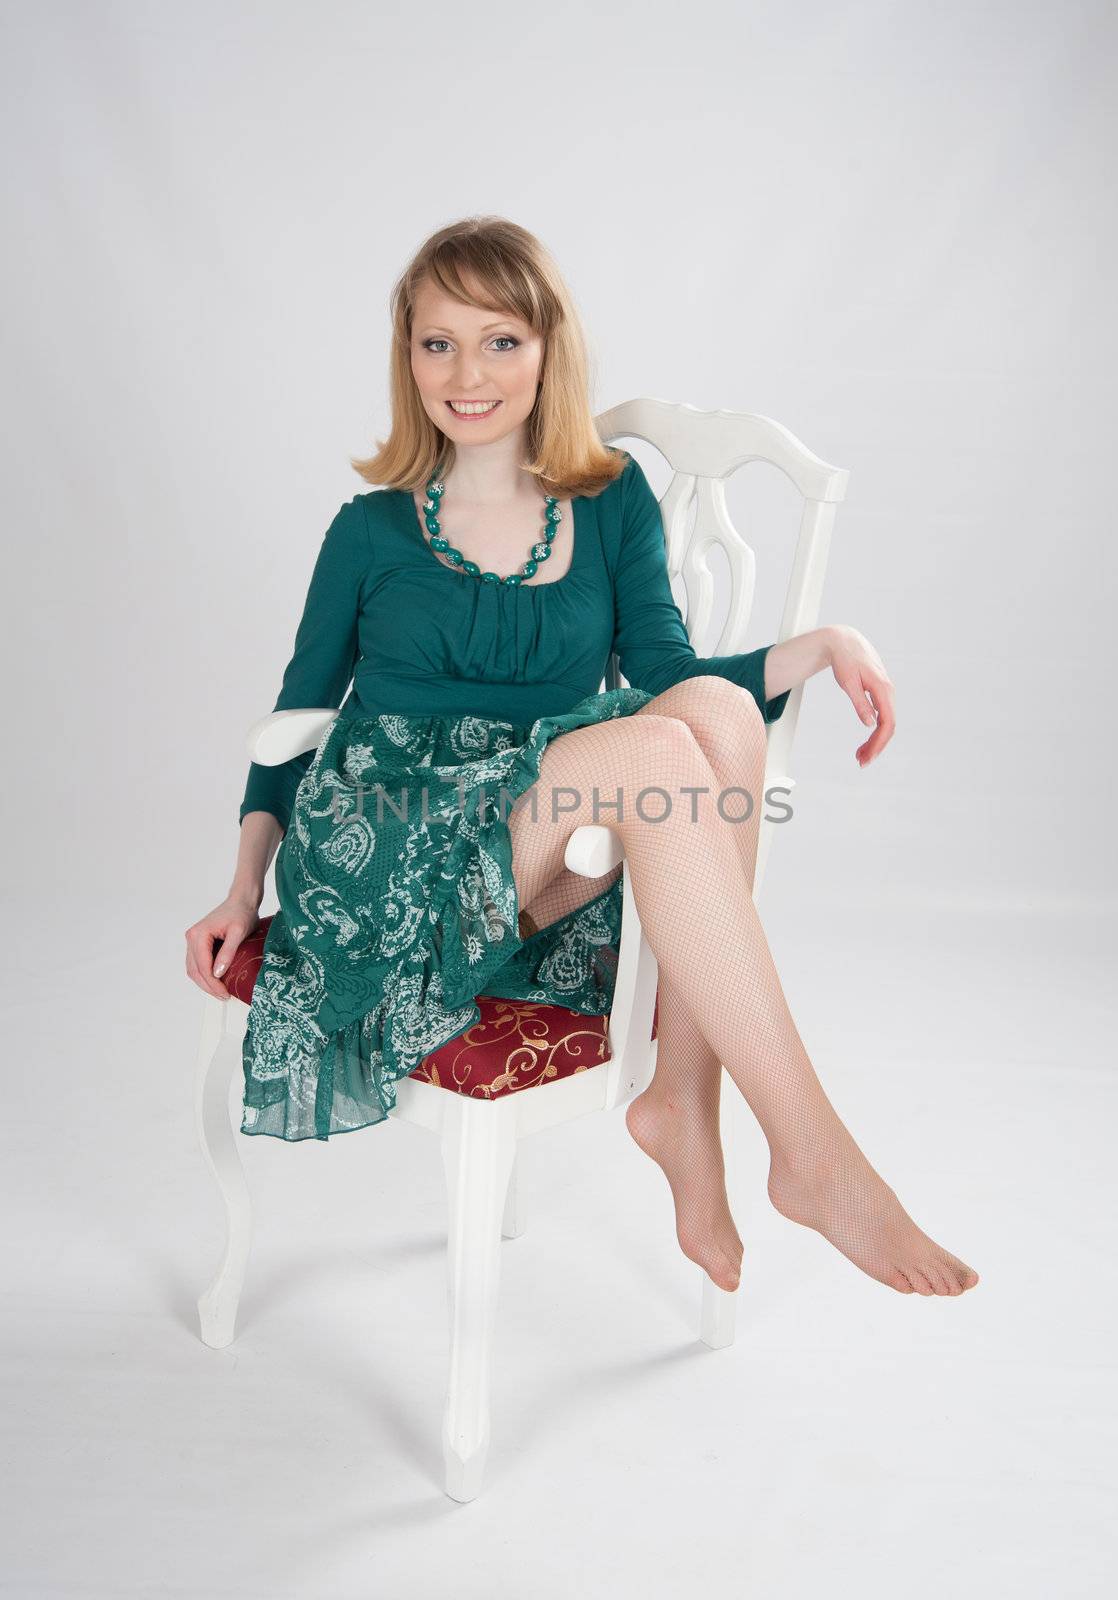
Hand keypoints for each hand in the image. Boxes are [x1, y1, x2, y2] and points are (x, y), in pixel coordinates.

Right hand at [185, 893, 261, 999]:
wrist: (241, 901)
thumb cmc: (242, 913)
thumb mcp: (238, 932)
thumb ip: (228, 952)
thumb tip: (217, 973)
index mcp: (198, 935)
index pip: (202, 967)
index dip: (213, 984)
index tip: (225, 994)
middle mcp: (192, 937)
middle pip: (195, 970)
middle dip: (208, 986)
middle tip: (223, 996)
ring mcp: (193, 940)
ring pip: (194, 969)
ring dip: (205, 983)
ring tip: (220, 992)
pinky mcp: (199, 943)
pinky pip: (198, 963)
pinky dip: (205, 974)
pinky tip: (216, 981)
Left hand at [825, 625, 894, 765]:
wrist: (845, 642)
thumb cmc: (845, 659)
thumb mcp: (848, 682)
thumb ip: (860, 703)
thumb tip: (870, 723)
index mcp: (883, 689)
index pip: (887, 722)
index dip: (879, 742)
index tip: (867, 756)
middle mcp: (888, 692)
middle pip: (888, 726)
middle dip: (877, 746)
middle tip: (861, 762)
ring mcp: (886, 693)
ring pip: (886, 723)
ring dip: (876, 741)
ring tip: (861, 755)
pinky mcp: (880, 693)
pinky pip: (882, 716)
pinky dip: (875, 731)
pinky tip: (866, 741)